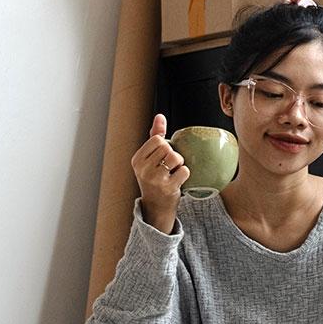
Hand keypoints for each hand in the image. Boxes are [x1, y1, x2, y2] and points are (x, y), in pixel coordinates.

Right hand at [132, 114, 189, 231]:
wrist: (156, 207)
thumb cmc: (155, 178)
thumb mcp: (150, 158)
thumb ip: (155, 136)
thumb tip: (160, 116)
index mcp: (137, 159)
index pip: (157, 139)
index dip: (165, 146)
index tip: (162, 157)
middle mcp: (143, 169)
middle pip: (167, 147)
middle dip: (173, 155)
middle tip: (169, 166)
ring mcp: (155, 179)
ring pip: (176, 157)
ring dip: (180, 164)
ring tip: (173, 172)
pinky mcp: (168, 188)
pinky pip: (184, 171)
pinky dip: (185, 174)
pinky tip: (178, 180)